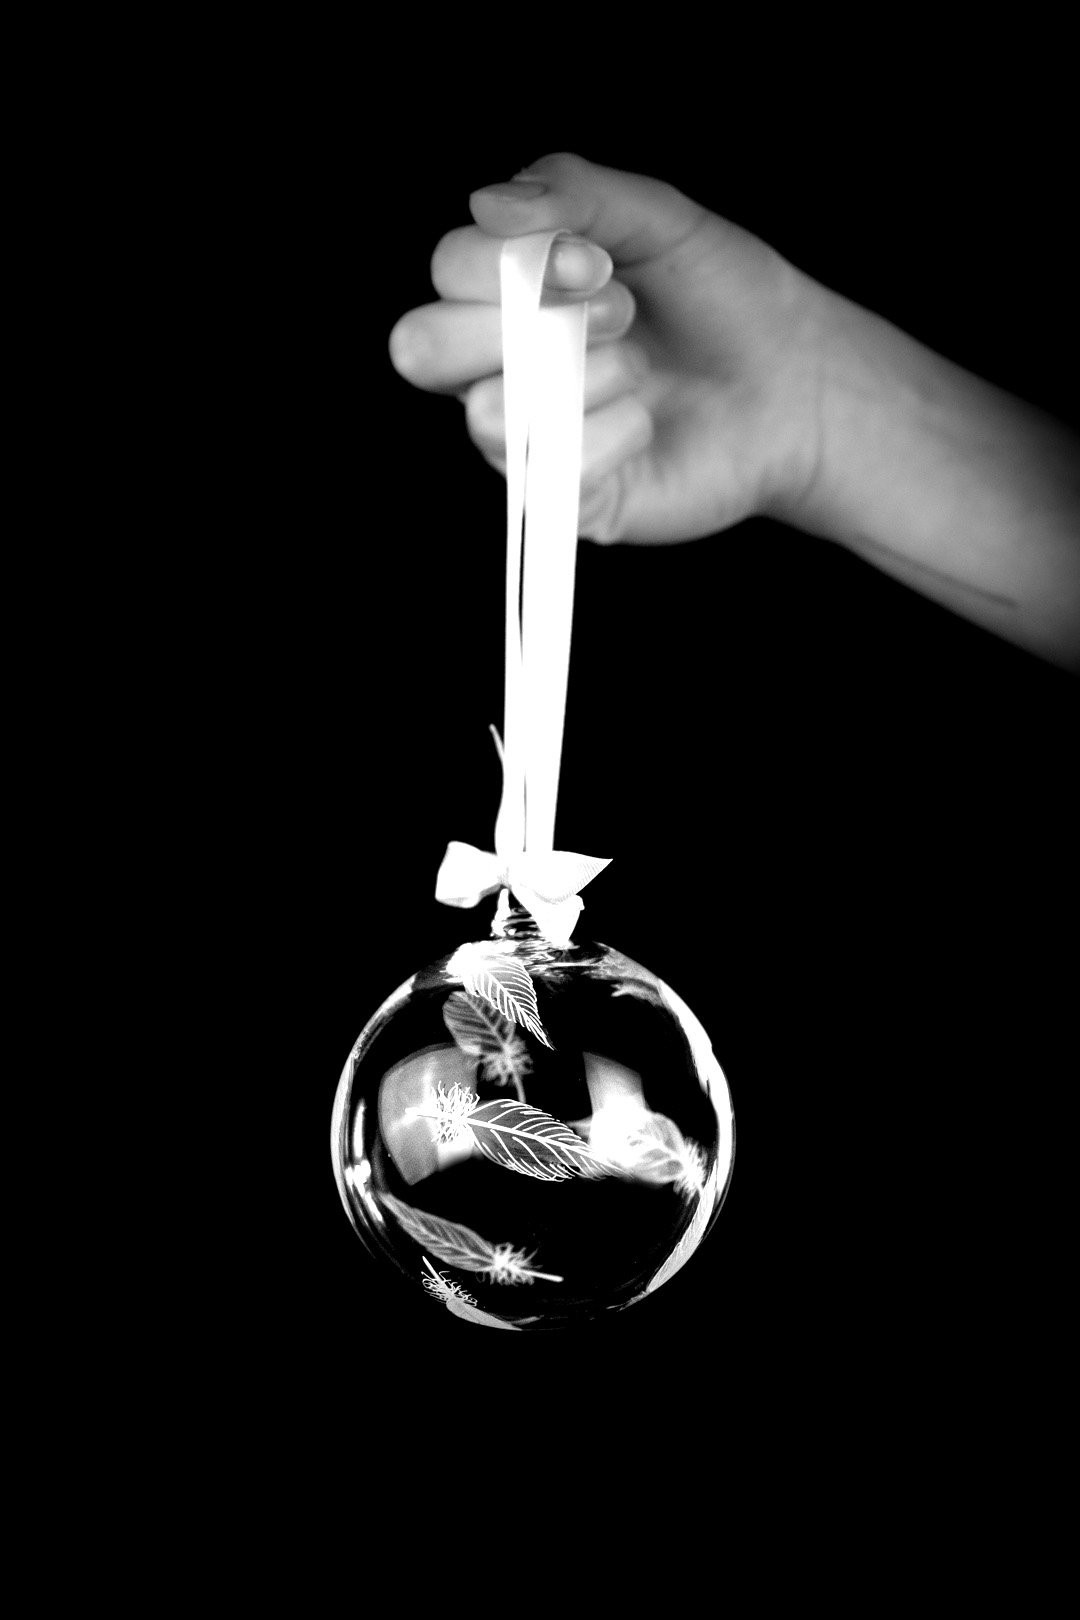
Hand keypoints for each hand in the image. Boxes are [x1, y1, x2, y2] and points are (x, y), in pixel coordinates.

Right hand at [389, 152, 826, 544]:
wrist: (799, 385)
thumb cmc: (726, 300)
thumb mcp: (660, 221)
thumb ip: (578, 193)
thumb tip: (488, 200)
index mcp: (512, 292)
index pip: (447, 269)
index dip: (507, 261)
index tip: (598, 260)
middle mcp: (502, 365)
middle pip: (421, 347)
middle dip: (512, 324)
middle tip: (616, 314)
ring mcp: (527, 437)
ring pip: (484, 412)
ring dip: (574, 379)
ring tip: (640, 370)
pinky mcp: (563, 500)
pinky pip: (545, 473)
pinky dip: (608, 436)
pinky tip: (647, 424)